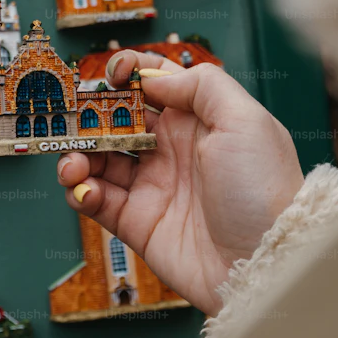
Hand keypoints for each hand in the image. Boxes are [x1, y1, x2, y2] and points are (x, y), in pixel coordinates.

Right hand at [57, 51, 304, 314]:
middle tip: (73, 120)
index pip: (155, 84)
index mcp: (198, 120)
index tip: (110, 75)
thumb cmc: (263, 190)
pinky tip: (86, 190)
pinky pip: (97, 201)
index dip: (128, 74)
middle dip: (91, 116)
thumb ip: (202, 86)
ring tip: (73, 164)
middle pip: (117, 121)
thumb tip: (153, 77)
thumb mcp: (245, 122)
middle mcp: (172, 150)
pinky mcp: (137, 223)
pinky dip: (81, 192)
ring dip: (78, 156)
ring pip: (99, 160)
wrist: (264, 263)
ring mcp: (153, 186)